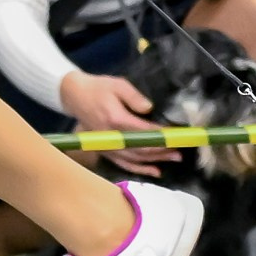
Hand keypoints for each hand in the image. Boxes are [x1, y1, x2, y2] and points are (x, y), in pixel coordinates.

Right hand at [59, 71, 176, 173]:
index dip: (160, 134)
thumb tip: (149, 108)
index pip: (143, 131)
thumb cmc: (99, 88)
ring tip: (175, 159)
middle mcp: (112, 137)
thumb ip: (134, 96)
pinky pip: (125, 164)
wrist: (75, 96)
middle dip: (162, 150)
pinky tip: (156, 171)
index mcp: (115, 119)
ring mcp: (108, 147)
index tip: (176, 135)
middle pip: (141, 148)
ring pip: (135, 159)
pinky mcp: (106, 151)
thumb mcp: (117, 84)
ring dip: (156, 160)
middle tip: (180, 150)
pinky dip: (140, 169)